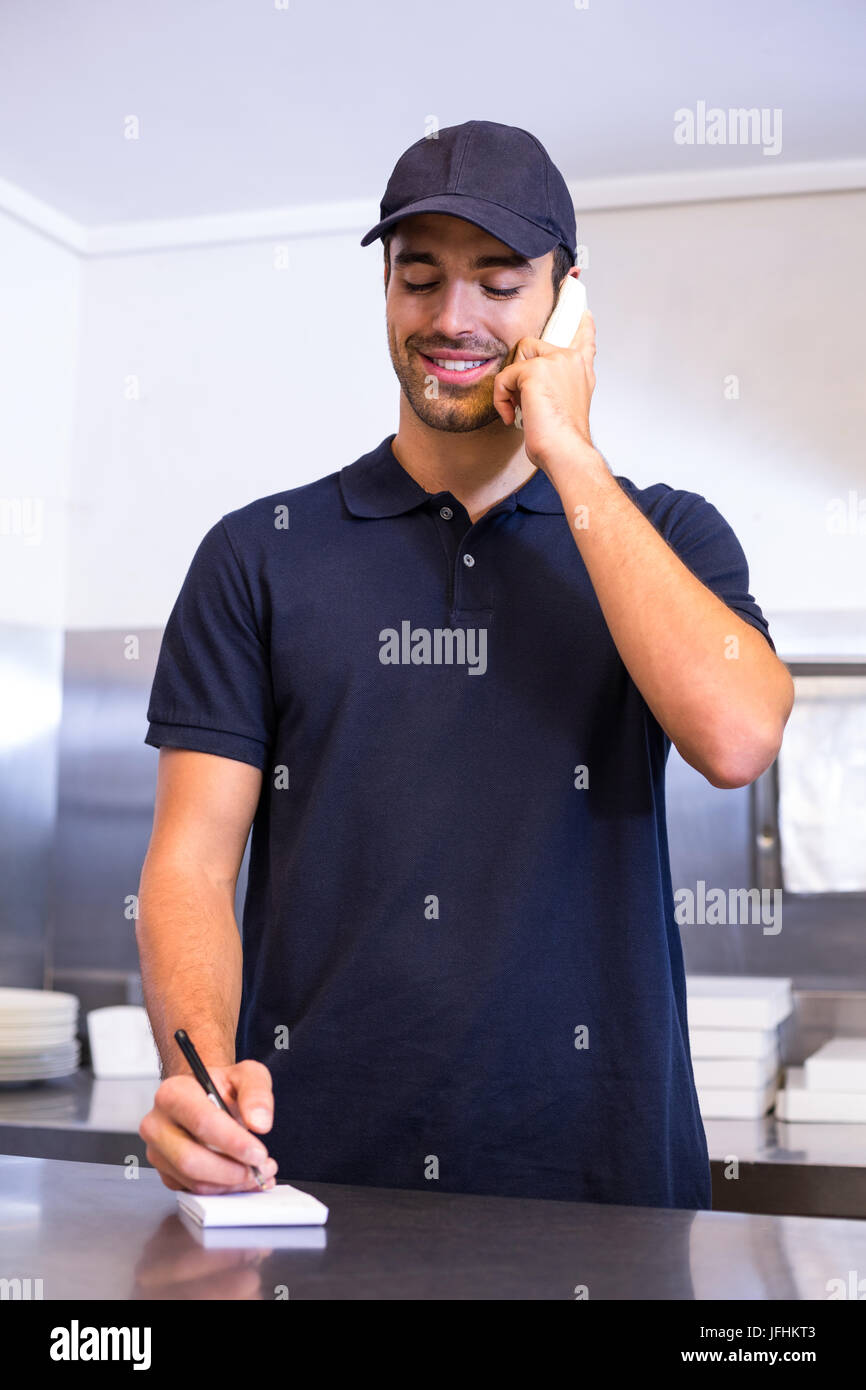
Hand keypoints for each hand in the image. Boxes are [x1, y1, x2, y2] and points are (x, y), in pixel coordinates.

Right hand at [139, 1058, 277, 1194]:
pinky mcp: (166, 1173)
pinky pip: (194, 1191)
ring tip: (258, 1172)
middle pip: (190, 1159)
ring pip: (193, 1180)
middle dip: (231, 1170)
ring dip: (231, 1183)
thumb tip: (259, 1122)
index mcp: (173, 1093)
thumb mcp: (246, 1075)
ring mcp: (158, 1152)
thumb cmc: (221, 1086)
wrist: (207, 1096)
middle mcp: (157, 1124)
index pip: (201, 1122)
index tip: (258, 1152)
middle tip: (260, 1167)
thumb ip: (256, 1092)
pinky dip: (223, 1189)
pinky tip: (242, 1178)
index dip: (232, 1142)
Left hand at [492, 308, 596, 470]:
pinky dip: (501, 399)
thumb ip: (555, 388)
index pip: (583, 340)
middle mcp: (571, 361)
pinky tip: (512, 416)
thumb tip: (528, 386)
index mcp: (581, 370)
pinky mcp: (534, 370)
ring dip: (510, 385)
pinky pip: (504, 377)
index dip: (583, 327)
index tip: (584, 314)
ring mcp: (554, 361)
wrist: (565, 451)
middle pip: (531, 345)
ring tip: (519, 409)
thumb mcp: (565, 408)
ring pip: (517, 356)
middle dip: (518, 372)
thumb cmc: (563, 440)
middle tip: (521, 402)